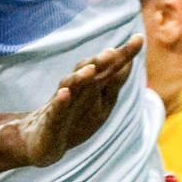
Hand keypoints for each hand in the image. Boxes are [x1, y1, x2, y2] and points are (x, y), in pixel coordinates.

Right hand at [14, 36, 144, 167]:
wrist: (42, 143)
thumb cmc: (74, 119)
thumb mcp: (99, 104)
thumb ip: (113, 83)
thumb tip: (129, 62)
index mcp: (89, 86)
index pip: (108, 67)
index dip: (123, 55)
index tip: (139, 38)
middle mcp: (76, 90)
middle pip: (90, 72)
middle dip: (101, 62)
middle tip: (113, 51)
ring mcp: (62, 104)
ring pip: (71, 87)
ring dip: (80, 78)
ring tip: (91, 69)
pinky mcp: (50, 122)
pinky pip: (55, 111)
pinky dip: (60, 102)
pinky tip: (64, 94)